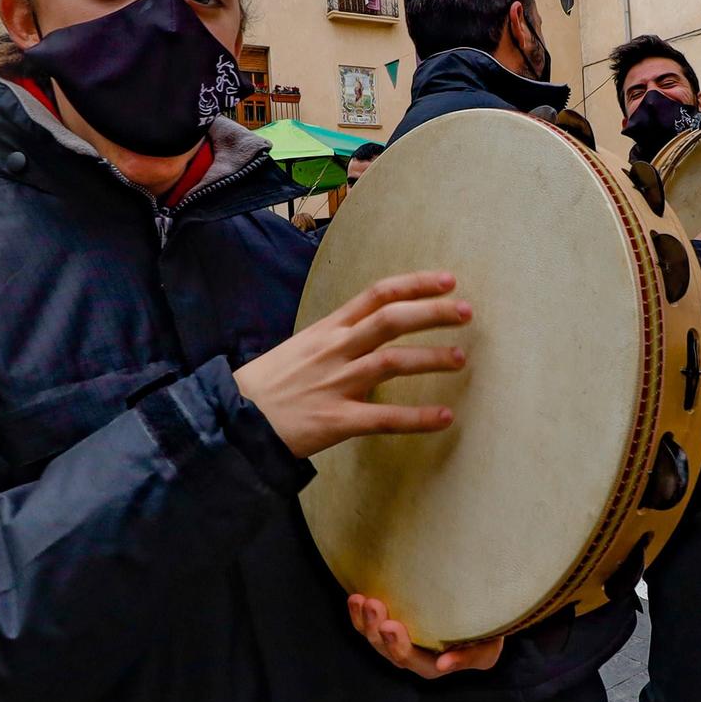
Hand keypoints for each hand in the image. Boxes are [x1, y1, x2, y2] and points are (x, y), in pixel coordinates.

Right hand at [236, 272, 469, 458]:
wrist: (234, 418)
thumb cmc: (270, 384)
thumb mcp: (303, 347)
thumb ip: (339, 338)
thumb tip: (374, 333)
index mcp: (327, 329)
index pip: (377, 294)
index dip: (415, 285)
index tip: (448, 281)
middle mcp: (335, 350)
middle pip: (390, 320)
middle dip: (432, 313)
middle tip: (467, 312)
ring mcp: (336, 384)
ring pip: (391, 362)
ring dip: (430, 358)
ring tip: (460, 358)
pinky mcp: (336, 420)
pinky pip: (383, 417)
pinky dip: (417, 417)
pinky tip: (445, 417)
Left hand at [348, 595, 503, 678]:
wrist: (483, 614)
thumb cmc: (487, 634)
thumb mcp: (487, 648)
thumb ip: (468, 657)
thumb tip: (445, 664)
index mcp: (431, 664)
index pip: (409, 659)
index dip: (398, 645)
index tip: (392, 626)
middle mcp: (410, 654)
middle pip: (385, 647)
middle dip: (375, 627)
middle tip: (374, 604)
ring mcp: (398, 639)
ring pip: (373, 635)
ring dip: (363, 619)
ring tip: (360, 599)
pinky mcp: (391, 621)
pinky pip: (369, 622)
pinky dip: (360, 612)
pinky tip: (356, 596)